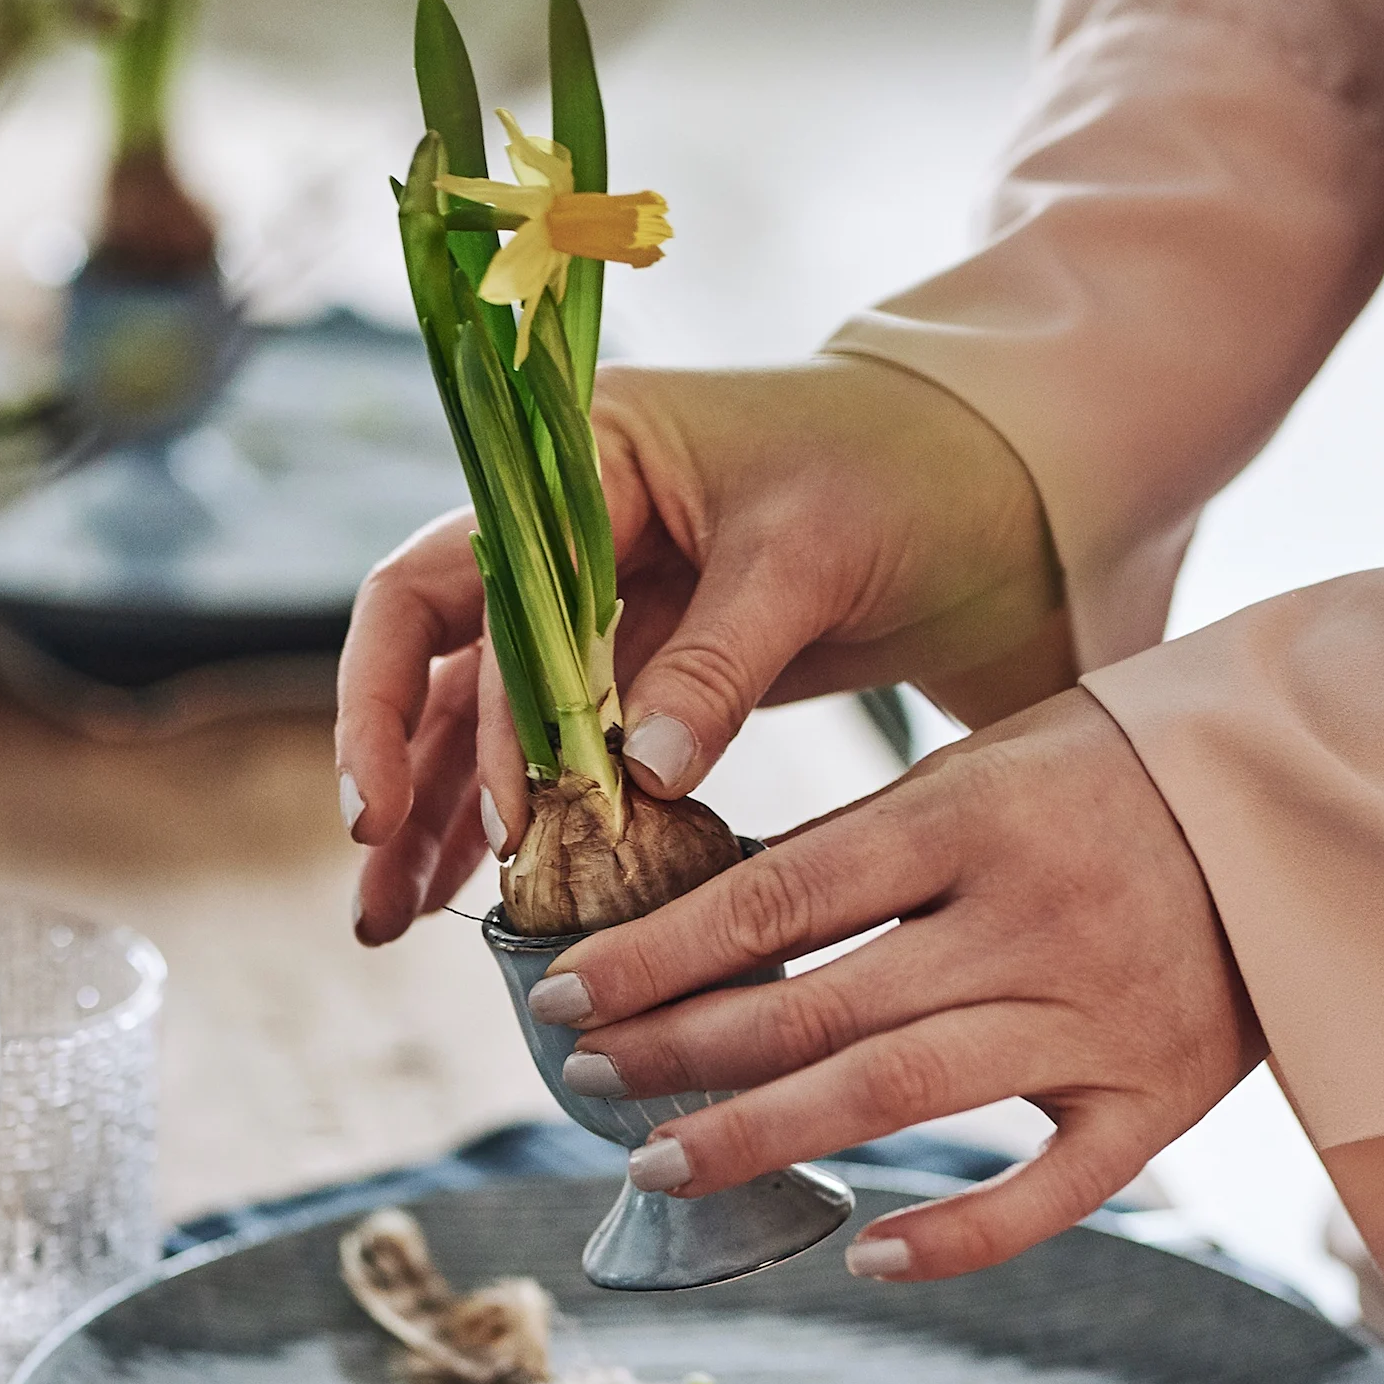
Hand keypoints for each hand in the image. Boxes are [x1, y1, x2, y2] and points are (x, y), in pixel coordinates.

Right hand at [337, 353, 1068, 943]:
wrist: (1005, 478)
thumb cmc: (909, 470)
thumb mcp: (811, 558)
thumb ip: (717, 664)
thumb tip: (634, 778)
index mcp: (580, 458)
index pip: (441, 581)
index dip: (395, 697)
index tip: (388, 807)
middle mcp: (566, 524)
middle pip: (437, 656)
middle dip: (400, 774)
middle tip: (377, 889)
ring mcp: (602, 599)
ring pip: (482, 715)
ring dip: (442, 814)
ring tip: (389, 924)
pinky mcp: (649, 664)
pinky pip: (563, 747)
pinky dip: (531, 817)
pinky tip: (486, 894)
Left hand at [527, 688, 1262, 1279]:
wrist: (1294, 798)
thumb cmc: (1102, 776)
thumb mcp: (976, 765)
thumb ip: (858, 846)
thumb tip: (699, 927)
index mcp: (968, 817)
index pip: (776, 899)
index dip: (657, 955)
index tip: (561, 993)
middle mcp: (1026, 920)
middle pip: (820, 1008)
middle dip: (682, 1052)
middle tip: (588, 1082)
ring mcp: (1095, 1016)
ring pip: (900, 1097)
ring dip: (763, 1137)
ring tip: (658, 1163)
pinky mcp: (1159, 1097)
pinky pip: (1051, 1191)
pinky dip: (956, 1233)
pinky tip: (861, 1252)